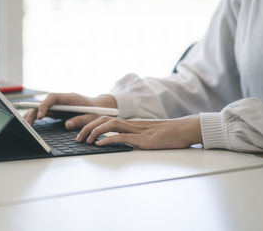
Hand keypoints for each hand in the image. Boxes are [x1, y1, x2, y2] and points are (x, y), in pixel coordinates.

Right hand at [23, 93, 117, 129]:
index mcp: (70, 97)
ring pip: (42, 107)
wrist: (100, 108)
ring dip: (33, 114)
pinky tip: (30, 123)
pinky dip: (36, 117)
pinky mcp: (57, 111)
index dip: (45, 105)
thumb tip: (67, 124)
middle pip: (44, 102)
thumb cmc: (97, 112)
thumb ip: (80, 120)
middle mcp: (62, 100)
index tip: (40, 115)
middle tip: (27, 123)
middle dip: (34, 111)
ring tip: (25, 124)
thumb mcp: (92, 117)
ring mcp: (59, 105)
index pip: (53, 98)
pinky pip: (45, 112)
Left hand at [76, 115, 202, 148]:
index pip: (106, 118)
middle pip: (103, 119)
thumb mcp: (147, 134)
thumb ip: (134, 136)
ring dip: (94, 132)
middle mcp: (131, 124)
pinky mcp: (143, 139)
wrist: (185, 130)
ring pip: (110, 125)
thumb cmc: (169, 134)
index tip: (81, 132)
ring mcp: (137, 130)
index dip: (91, 123)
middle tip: (77, 137)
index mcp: (131, 123)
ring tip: (84, 140)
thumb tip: (121, 141)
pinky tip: (100, 144)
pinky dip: (108, 140)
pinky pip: (122, 137)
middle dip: (87, 127)